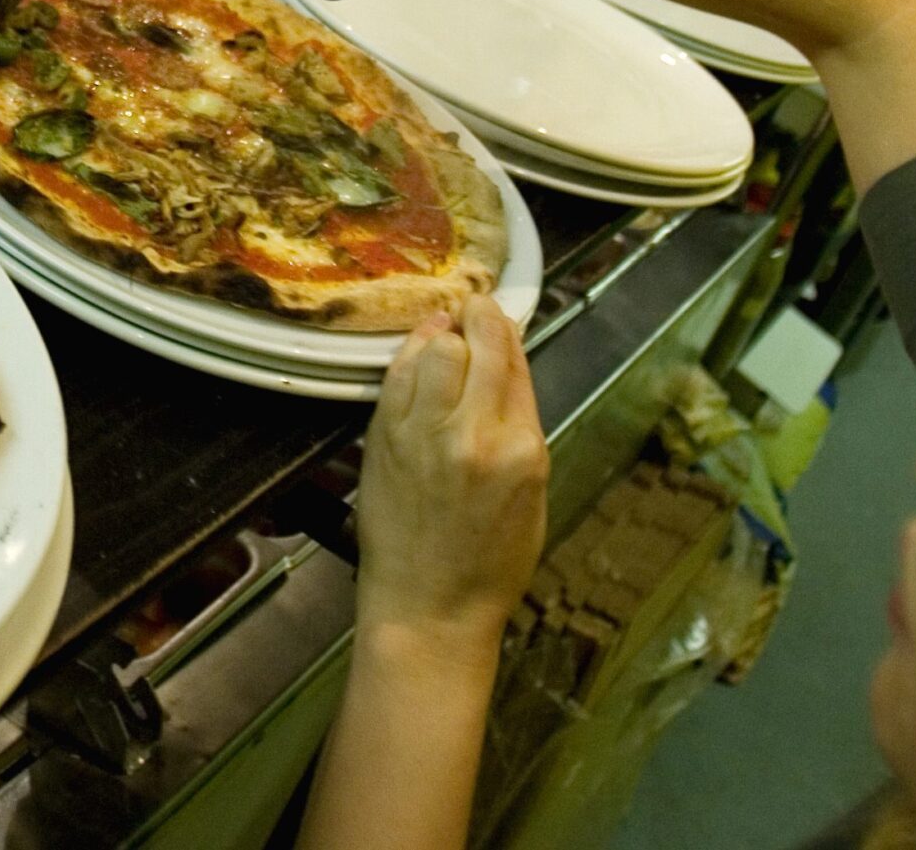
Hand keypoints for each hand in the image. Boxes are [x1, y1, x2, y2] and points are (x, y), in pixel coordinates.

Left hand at [355, 295, 547, 651]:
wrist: (429, 606)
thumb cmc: (490, 561)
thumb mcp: (532, 493)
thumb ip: (519, 425)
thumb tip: (506, 366)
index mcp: (522, 449)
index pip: (514, 362)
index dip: (504, 328)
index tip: (495, 313)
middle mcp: (474, 433)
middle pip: (474, 343)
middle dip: (475, 318)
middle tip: (471, 309)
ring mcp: (423, 432)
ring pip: (433, 349)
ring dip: (440, 333)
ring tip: (443, 330)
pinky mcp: (383, 437)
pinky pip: (398, 376)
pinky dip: (409, 355)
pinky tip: (417, 352)